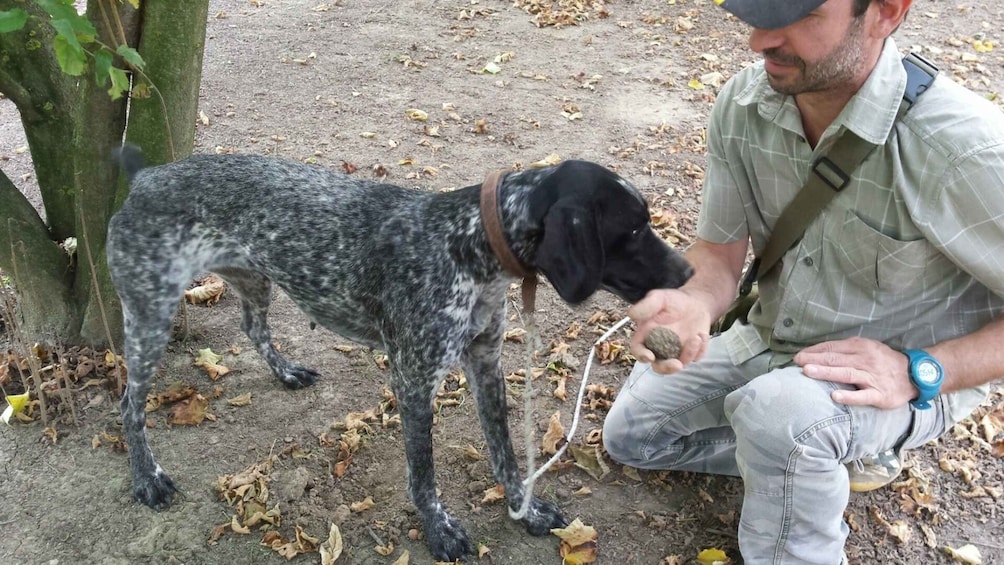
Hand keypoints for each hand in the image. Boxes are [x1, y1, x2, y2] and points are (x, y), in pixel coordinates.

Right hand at [628, 288, 711, 373]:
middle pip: (658, 366)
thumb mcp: (658, 298)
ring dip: (689, 353)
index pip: (638, 350)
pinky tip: (702, 335)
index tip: (650, 356)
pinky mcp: (691, 353)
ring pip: (679, 363)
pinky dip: (700, 349)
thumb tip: (631, 314)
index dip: (641, 355)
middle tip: (677, 364)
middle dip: (667, 368)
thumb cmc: (673, 300)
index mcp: (646, 336)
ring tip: (696, 337)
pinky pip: (695, 358)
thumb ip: (646, 306)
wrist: (694, 302)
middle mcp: (659, 348)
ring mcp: (675, 352)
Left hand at [794, 337, 916, 408]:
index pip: (833, 347)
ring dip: (826, 372)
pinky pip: (863, 396)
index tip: (798, 356)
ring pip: (846, 374)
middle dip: (815, 359)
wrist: (915, 375)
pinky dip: (849, 396)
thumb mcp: (867, 348)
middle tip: (797, 362)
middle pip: (836, 359)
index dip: (814, 351)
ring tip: (808, 372)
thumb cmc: (884, 362)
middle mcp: (866, 360)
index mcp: (861, 347)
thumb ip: (846, 349)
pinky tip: (835, 396)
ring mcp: (873, 378)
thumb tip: (819, 352)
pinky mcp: (880, 394)